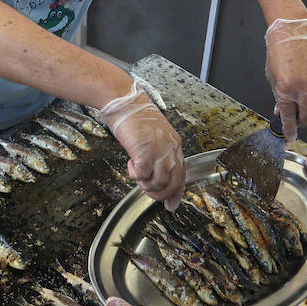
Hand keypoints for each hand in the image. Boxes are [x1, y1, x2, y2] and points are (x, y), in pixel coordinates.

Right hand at [97, 80, 184, 209]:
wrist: (125, 100)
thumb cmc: (136, 116)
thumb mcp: (155, 136)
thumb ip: (159, 153)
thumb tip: (156, 173)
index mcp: (175, 145)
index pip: (182, 176)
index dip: (176, 194)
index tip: (171, 204)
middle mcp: (170, 149)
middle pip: (172, 184)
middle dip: (159, 194)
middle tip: (146, 190)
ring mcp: (159, 151)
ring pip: (159, 184)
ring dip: (145, 185)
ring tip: (137, 175)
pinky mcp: (144, 151)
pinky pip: (142, 175)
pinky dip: (134, 175)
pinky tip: (130, 165)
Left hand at [264, 18, 306, 141]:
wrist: (292, 33)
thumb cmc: (279, 53)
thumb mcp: (272, 77)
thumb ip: (278, 97)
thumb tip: (281, 112)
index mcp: (286, 88)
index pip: (289, 117)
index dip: (290, 130)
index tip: (291, 136)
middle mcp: (303, 87)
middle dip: (302, 121)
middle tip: (298, 120)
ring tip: (306, 105)